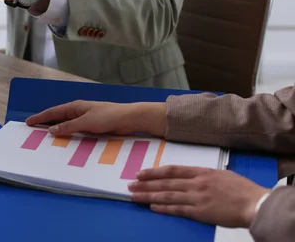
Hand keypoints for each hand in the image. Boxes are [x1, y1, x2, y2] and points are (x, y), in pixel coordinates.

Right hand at [25, 100, 166, 136]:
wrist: (129, 118)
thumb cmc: (108, 117)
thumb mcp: (86, 122)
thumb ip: (68, 127)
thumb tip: (51, 130)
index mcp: (75, 107)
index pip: (53, 112)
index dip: (40, 117)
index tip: (27, 122)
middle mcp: (78, 111)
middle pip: (57, 117)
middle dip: (45, 123)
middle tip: (32, 131)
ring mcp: (85, 119)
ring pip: (66, 124)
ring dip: (56, 130)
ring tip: (44, 137)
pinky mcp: (92, 126)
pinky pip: (75, 130)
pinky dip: (67, 134)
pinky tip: (64, 141)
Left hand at [129, 166, 269, 227]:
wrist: (254, 203)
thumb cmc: (241, 189)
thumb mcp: (221, 174)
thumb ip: (203, 175)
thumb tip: (190, 176)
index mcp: (201, 172)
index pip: (172, 170)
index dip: (154, 172)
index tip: (141, 173)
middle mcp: (196, 183)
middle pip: (165, 183)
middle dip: (146, 184)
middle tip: (130, 185)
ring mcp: (197, 197)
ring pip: (167, 196)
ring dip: (149, 196)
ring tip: (135, 196)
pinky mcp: (200, 212)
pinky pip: (178, 210)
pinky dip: (164, 208)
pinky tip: (152, 207)